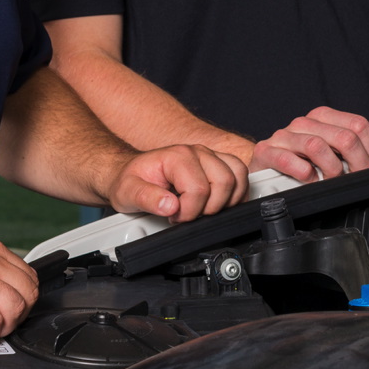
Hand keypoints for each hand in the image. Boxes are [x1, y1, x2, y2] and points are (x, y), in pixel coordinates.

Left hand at [106, 144, 248, 221]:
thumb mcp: (128, 192)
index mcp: (178, 156)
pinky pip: (240, 175)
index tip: (174, 217)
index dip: (189, 212)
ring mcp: (209, 156)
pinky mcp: (217, 163)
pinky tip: (219, 204)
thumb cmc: (131, 181)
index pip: (200, 189)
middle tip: (190, 215)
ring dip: (227, 200)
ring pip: (238, 176)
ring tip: (205, 210)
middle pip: (225, 182)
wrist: (130, 173)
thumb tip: (170, 206)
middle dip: (210, 208)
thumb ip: (147, 199)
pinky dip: (236, 193)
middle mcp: (198, 152)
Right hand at [251, 106, 368, 180]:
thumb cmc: (299, 161)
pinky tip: (310, 180)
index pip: (358, 124)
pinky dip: (304, 173)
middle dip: (356, 163)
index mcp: (322, 118)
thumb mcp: (329, 149)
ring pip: (317, 146)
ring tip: (331, 180)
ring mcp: (283, 136)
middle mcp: (303, 124)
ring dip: (331, 169)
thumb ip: (351, 142)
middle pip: (344, 137)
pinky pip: (288, 159)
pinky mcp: (266, 152)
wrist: (264, 169)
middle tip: (355, 177)